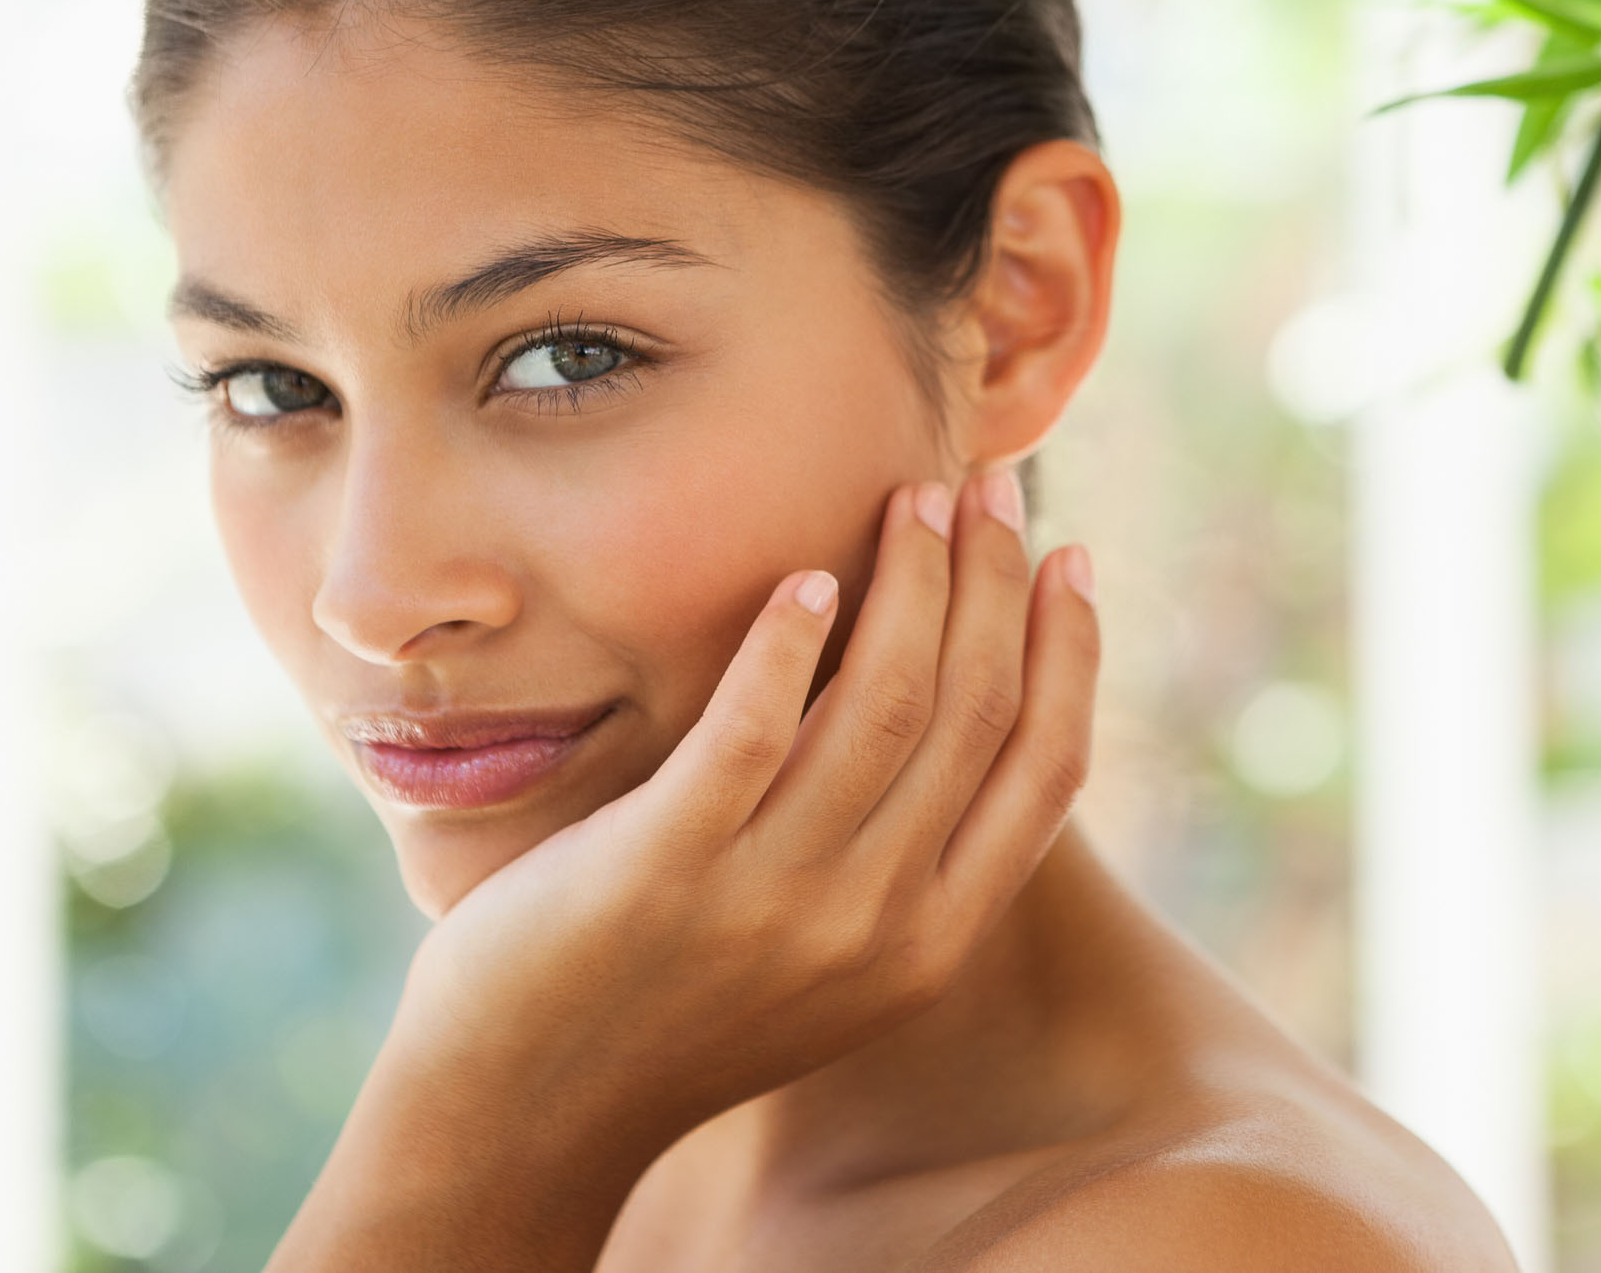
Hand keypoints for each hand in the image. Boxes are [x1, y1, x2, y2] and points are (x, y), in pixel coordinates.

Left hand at [271, 473, 1098, 1269]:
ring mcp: (772, 899)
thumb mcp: (833, 962)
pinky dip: (789, 643)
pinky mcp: (663, 869)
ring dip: (914, 581)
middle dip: (996, 581)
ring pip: (886, 704)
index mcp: (931, 944)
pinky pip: (751, 731)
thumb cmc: (681, 1008)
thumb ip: (901, 863)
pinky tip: (806, 579)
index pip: (1046, 771)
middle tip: (990, 488)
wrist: (529, 1112)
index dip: (1070, 652)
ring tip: (913, 499)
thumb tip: (956, 708)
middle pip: (974, 714)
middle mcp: (874, 923)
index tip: (1070, 558)